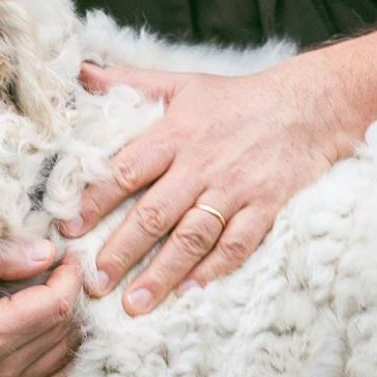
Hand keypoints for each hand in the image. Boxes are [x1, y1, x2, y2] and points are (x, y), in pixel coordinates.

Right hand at [0, 240, 81, 376]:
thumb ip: (1, 260)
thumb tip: (48, 253)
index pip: (56, 306)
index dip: (70, 277)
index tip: (68, 255)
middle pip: (63, 331)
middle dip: (70, 297)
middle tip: (63, 271)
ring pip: (62, 357)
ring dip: (67, 325)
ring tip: (56, 295)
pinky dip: (59, 358)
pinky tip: (52, 333)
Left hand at [61, 59, 361, 314]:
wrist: (308, 105)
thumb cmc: (236, 98)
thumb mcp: (181, 83)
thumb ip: (129, 82)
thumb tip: (79, 72)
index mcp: (176, 133)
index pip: (127, 170)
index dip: (95, 200)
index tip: (69, 229)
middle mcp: (202, 164)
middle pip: (155, 213)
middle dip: (122, 250)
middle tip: (93, 283)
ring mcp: (235, 189)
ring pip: (193, 237)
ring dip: (163, 273)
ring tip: (134, 304)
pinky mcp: (265, 206)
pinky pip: (237, 244)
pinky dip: (215, 269)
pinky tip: (190, 291)